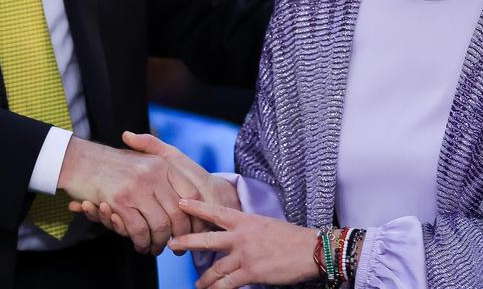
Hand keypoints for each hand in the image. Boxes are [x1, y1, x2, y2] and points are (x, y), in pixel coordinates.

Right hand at [70, 131, 239, 248]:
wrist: (81, 160)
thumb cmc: (113, 164)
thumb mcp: (142, 159)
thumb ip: (163, 176)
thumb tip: (183, 202)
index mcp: (162, 164)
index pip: (191, 193)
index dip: (194, 216)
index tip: (192, 229)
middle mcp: (153, 174)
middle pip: (178, 213)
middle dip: (179, 235)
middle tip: (175, 247)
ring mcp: (137, 187)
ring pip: (160, 225)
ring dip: (158, 243)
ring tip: (155, 248)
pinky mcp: (120, 201)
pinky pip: (139, 230)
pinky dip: (142, 243)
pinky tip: (140, 245)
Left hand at [167, 199, 319, 288]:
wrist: (310, 249)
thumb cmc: (292, 238)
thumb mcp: (266, 225)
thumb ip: (248, 230)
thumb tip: (237, 237)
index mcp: (245, 220)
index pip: (215, 212)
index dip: (196, 207)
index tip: (180, 202)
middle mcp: (241, 236)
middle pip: (207, 239)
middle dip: (187, 242)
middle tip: (172, 244)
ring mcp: (245, 254)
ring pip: (216, 267)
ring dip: (204, 278)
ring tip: (198, 284)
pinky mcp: (251, 272)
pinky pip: (229, 283)